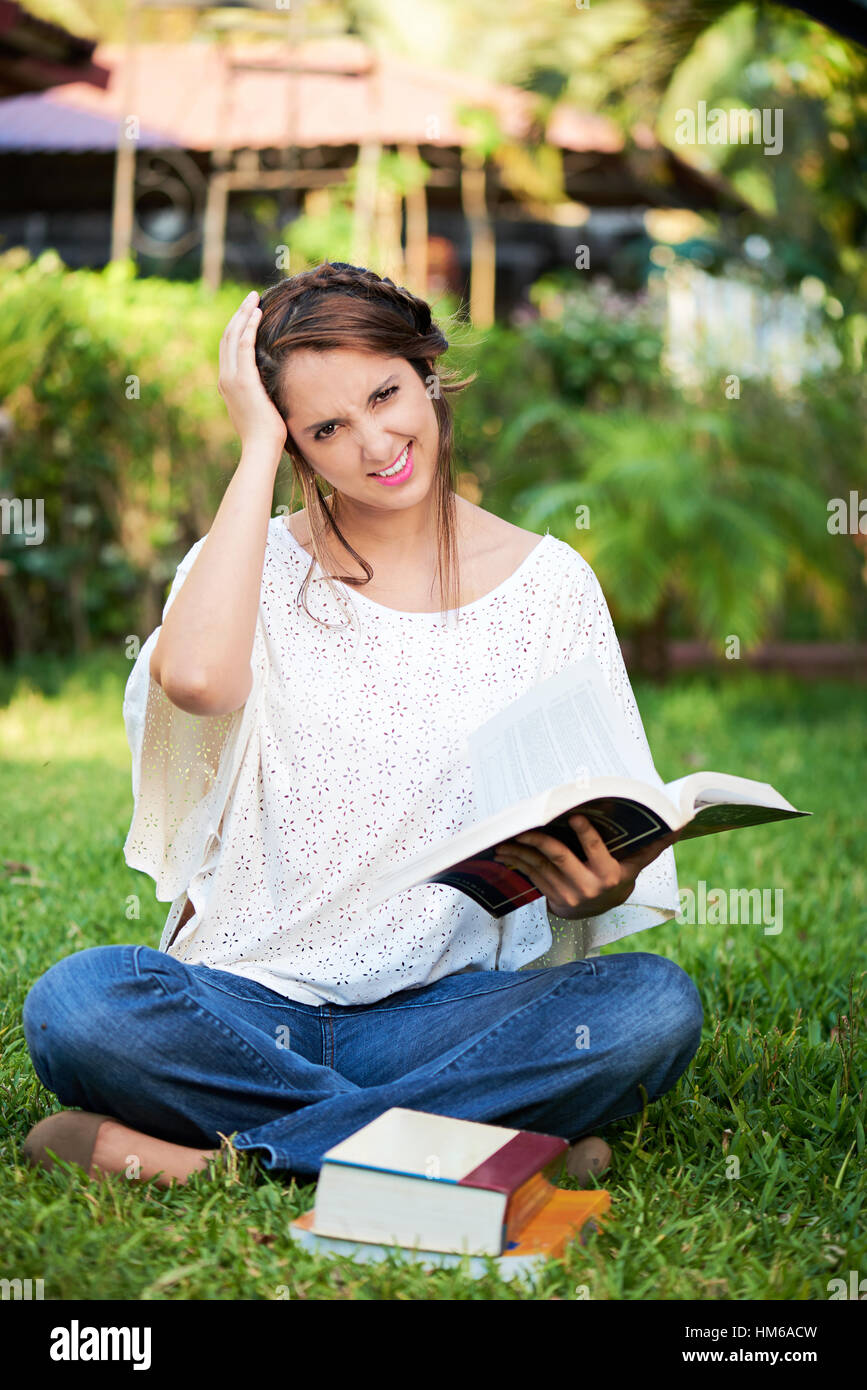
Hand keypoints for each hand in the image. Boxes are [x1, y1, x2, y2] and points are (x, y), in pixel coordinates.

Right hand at [218, 291, 287, 454]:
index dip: (237, 328)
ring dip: (243, 314)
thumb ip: (260, 393)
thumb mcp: (260, 409)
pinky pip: (244, 346)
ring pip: (233, 337)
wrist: (260, 448)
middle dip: (239, 315)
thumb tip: (272, 386)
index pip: (229, 349)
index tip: (249, 313)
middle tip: (251, 297)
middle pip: (227, 337)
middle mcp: (225, 378)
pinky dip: (249, 327)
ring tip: (254, 298)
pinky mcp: (243, 380)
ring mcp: (232, 379)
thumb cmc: (266, 435)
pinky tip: (257, 313)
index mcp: (228, 384)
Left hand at [492, 813, 681, 920]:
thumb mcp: (635, 864)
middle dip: (539, 838)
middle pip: (559, 856)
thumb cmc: (619, 876)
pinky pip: (531, 875)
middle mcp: (588, 887)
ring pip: (540, 865)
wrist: (601, 911)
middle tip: (526, 822)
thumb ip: (653, 845)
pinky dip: (517, 861)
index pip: (596, 851)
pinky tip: (505, 850)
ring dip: (520, 849)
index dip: (586, 834)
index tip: (574, 816)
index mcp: (610, 875)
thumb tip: (681, 825)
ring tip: (505, 834)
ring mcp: (568, 894)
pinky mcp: (551, 898)